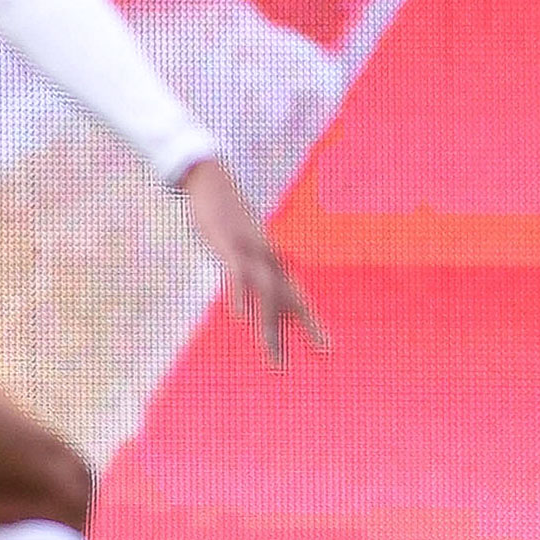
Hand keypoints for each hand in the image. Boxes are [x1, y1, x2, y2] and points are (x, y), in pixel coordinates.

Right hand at [181, 158, 326, 366]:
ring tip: (270, 354)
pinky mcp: (230, 243)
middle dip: (301, 331)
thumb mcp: (241, 244)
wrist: (212, 179)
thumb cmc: (225, 215)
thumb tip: (251, 288)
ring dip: (268, 326)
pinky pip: (238, 273)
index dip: (312, 324)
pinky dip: (239, 295)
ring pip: (266, 293)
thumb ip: (249, 267)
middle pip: (289, 299)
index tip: (327, 350)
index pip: (297, 297)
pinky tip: (239, 318)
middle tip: (308, 360)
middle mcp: (269, 258)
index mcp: (272, 261)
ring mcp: (251, 250)